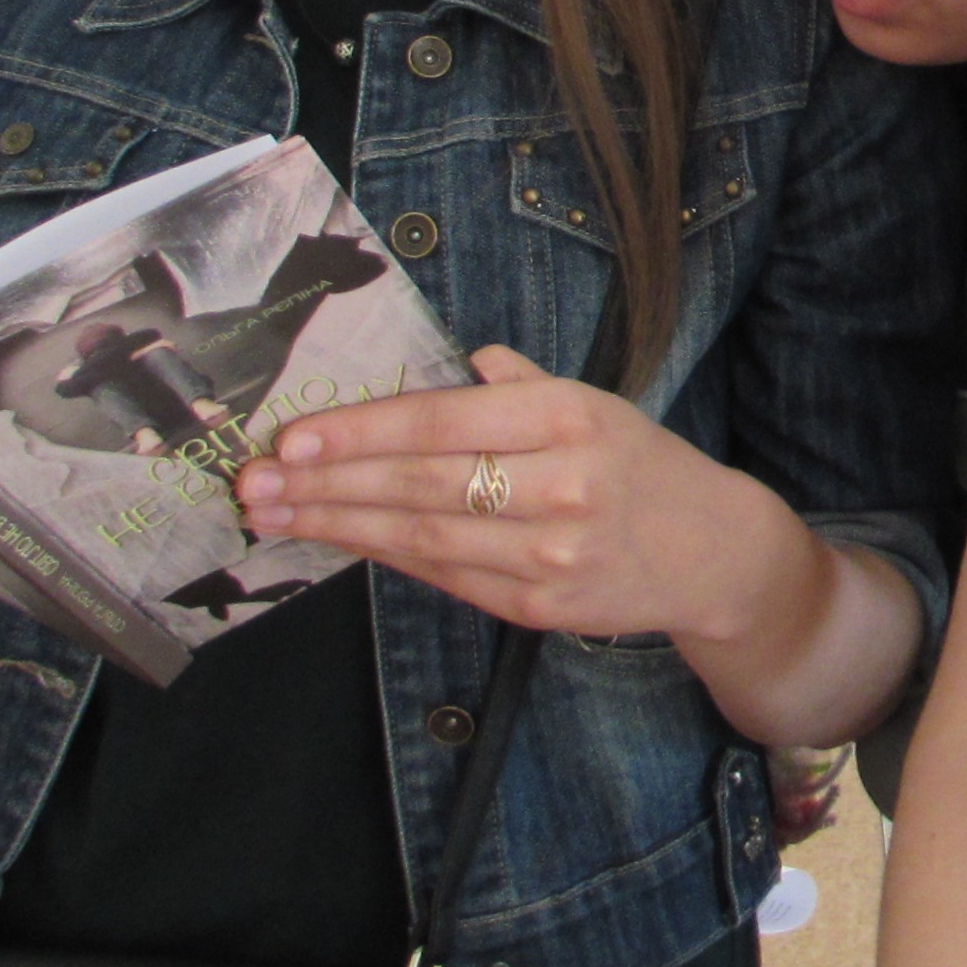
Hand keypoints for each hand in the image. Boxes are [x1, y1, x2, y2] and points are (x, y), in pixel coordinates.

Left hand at [235, 345, 784, 643]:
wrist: (712, 552)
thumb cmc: (639, 465)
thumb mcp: (593, 402)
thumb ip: (520, 384)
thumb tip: (462, 361)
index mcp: (566, 416)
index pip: (441, 422)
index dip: (360, 433)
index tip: (292, 439)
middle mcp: (559, 483)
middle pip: (420, 482)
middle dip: (327, 484)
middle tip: (254, 483)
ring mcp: (549, 551)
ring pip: (423, 536)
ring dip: (338, 525)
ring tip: (275, 515)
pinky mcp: (540, 605)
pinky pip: (445, 576)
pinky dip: (385, 558)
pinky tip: (340, 542)